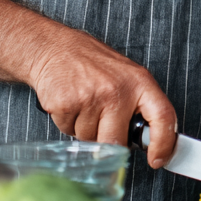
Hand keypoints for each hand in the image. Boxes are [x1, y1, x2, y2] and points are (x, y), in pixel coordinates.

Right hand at [0, 0, 178, 169]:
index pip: (165, 115)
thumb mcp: (114, 78)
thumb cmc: (77, 62)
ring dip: (77, 129)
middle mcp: (122, 84)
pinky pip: (67, 130)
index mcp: (139, 78)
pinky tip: (57, 99)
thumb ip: (133, 105)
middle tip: (89, 117)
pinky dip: (60, 122)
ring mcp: (95, 92)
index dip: (164, 142)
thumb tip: (152, 144)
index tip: (159, 158)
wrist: (34, 42)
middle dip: (100, 140)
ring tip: (72, 102)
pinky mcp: (67, 98)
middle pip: (117, 142)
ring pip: (90, 140)